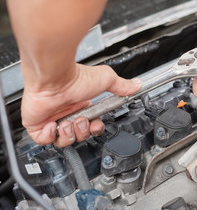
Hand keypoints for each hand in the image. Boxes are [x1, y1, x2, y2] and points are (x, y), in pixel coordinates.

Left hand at [21, 64, 141, 147]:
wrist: (54, 78)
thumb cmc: (75, 78)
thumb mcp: (106, 80)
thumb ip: (121, 85)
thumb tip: (136, 85)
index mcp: (81, 106)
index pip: (91, 127)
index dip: (95, 129)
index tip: (96, 125)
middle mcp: (67, 113)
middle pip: (78, 136)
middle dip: (82, 131)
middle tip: (81, 121)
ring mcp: (51, 119)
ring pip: (63, 141)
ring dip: (68, 133)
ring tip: (67, 122)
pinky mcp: (37, 125)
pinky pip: (44, 140)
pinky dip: (49, 135)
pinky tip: (53, 123)